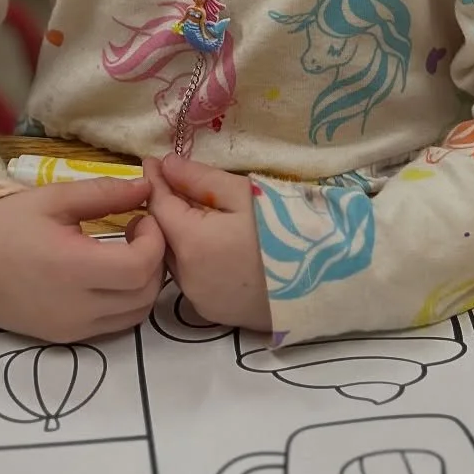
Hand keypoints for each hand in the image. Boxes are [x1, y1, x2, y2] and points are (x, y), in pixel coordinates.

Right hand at [0, 179, 165, 342]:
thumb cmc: (1, 221)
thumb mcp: (53, 198)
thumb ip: (104, 193)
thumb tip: (147, 186)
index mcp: (72, 268)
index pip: (141, 266)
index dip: (155, 239)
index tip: (144, 216)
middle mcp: (75, 308)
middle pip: (144, 295)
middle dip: (154, 261)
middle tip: (139, 232)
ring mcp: (69, 329)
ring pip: (133, 317)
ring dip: (142, 286)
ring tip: (125, 253)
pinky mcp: (62, 338)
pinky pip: (111, 327)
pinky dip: (122, 304)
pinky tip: (106, 275)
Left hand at [144, 155, 270, 333]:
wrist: (323, 281)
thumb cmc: (286, 230)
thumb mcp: (244, 194)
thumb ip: (200, 179)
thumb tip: (166, 166)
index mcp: (190, 244)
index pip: (158, 206)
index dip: (154, 181)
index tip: (151, 160)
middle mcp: (185, 277)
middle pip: (162, 236)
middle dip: (165, 209)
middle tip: (174, 183)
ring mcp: (199, 300)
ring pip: (174, 259)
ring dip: (178, 235)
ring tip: (195, 211)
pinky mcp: (214, 313)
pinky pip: (191, 279)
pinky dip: (193, 259)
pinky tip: (212, 244)